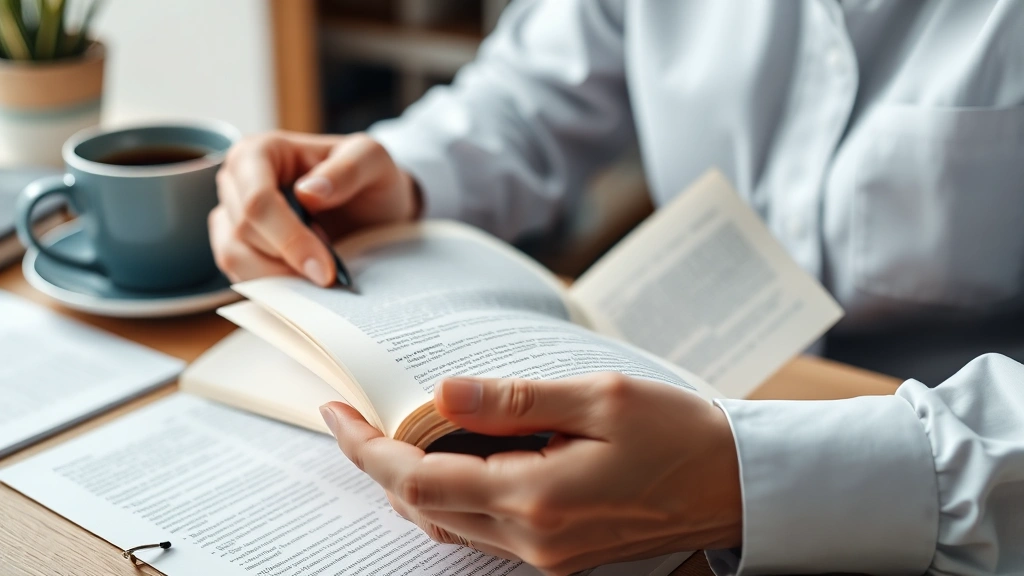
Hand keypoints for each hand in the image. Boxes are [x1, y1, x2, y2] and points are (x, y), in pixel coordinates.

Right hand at [209, 131, 419, 284]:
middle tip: (329, 274)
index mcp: (260, 151)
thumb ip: (348, 169)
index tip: (324, 269)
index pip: (258, 200)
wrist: (371, 209)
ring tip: (317, 278)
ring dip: (277, 278)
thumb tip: (308, 193)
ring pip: (234, 257)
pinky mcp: (235, 247)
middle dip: (288, 260)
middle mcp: (236, 181)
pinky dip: (272, 287)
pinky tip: (304, 283)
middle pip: (244, 231)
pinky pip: (240, 275)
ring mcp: (230, 216)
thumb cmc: (368, 179)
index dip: (289, 238)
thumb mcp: (374, 161)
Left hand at [318, 373, 742, 574]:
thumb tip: (442, 393)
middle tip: (357, 416)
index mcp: (537, 498)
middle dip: (378, 464)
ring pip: (446, 522)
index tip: (337, 413)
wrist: (735, 485)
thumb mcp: (597, 398)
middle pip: (421, 508)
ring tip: (396, 430)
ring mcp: (544, 555)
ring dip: (411, 482)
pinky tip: (452, 458)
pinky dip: (450, 494)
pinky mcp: (556, 555)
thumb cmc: (678, 433)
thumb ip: (514, 400)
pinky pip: (480, 529)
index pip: (418, 481)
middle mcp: (532, 539)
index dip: (367, 450)